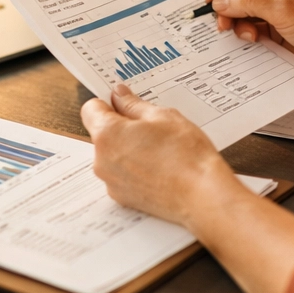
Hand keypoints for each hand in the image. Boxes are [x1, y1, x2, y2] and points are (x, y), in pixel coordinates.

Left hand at [80, 84, 237, 228]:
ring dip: (128, 148)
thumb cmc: (185, 153)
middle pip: (102, 133)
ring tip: (159, 150)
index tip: (125, 104)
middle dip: (121, 127)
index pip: (90, 109)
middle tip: (152, 127)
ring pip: (112, 154)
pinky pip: (121, 174)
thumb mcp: (162, 116)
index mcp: (107, 134)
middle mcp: (101, 160)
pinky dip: (134, 169)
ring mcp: (111, 182)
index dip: (108, 103)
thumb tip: (118, 94)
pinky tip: (159, 168)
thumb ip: (133, 104)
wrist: (202, 195)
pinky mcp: (122, 198)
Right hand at [204, 0, 293, 81]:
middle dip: (228, 6)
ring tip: (247, 36)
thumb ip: (248, 2)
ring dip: (238, 24)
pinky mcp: (276, 29)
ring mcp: (275, 10)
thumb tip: (220, 2)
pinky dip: (246, 35)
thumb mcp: (283, 10)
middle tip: (221, 24)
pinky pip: (251, 28)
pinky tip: (254, 42)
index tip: (212, 0)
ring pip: (241, 12)